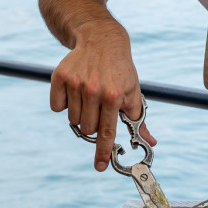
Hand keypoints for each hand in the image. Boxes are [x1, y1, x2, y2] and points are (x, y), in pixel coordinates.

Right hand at [49, 18, 155, 170]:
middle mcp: (93, 90)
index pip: (107, 132)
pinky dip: (64, 103)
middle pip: (87, 129)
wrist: (102, 40)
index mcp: (113, 96)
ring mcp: (75, 83)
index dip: (103, 152)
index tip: (99, 167)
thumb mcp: (133, 92)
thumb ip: (139, 120)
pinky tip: (75, 89)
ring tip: (89, 95)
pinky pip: (56, 107)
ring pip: (72, 120)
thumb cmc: (120, 70)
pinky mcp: (59, 77)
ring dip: (80, 113)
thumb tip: (151, 142)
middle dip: (94, 124)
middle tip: (99, 108)